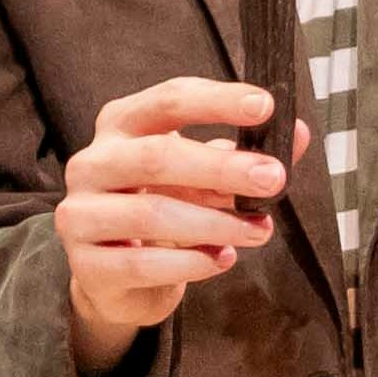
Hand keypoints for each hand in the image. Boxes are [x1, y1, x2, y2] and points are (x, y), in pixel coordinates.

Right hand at [52, 74, 283, 355]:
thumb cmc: (163, 207)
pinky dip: (190, 263)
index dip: (218, 101)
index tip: (266, 106)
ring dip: (214, 223)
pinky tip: (221, 260)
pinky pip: (142, 263)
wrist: (115, 276)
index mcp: (121, 125)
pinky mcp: (86, 264)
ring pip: (151, 213)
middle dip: (222, 167)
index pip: (169, 101)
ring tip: (258, 231)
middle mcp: (93, 163)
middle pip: (157, 156)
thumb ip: (244, 154)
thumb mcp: (204, 175)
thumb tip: (297, 135)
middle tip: (274, 178)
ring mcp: (81, 213)